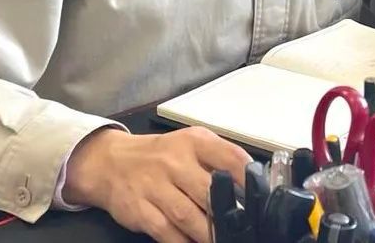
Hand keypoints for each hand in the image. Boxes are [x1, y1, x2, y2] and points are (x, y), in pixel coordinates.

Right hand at [61, 125, 251, 242]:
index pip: (229, 156)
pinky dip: (183, 242)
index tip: (261, 198)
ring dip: (209, 234)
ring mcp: (155, 186)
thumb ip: (218, 160)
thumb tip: (252, 184)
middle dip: (228, 214)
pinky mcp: (140, 209)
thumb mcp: (189, 145)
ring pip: (189, 216)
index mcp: (193, 142)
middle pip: (209, 191)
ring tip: (222, 241)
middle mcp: (174, 161)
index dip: (248, 179)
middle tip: (243, 229)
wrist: (112, 162)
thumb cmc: (160, 156)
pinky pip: (167, 232)